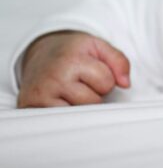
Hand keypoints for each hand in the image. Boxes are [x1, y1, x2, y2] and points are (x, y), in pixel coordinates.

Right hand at [16, 31, 130, 107]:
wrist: (41, 52)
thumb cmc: (72, 52)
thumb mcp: (98, 47)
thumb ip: (119, 61)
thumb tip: (125, 84)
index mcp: (71, 60)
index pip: (106, 83)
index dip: (106, 79)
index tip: (93, 72)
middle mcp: (53, 78)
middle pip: (93, 102)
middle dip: (94, 94)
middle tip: (81, 82)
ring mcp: (40, 95)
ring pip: (79, 115)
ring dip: (81, 105)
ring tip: (72, 90)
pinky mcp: (31, 107)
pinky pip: (61, 121)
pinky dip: (67, 114)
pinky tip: (62, 100)